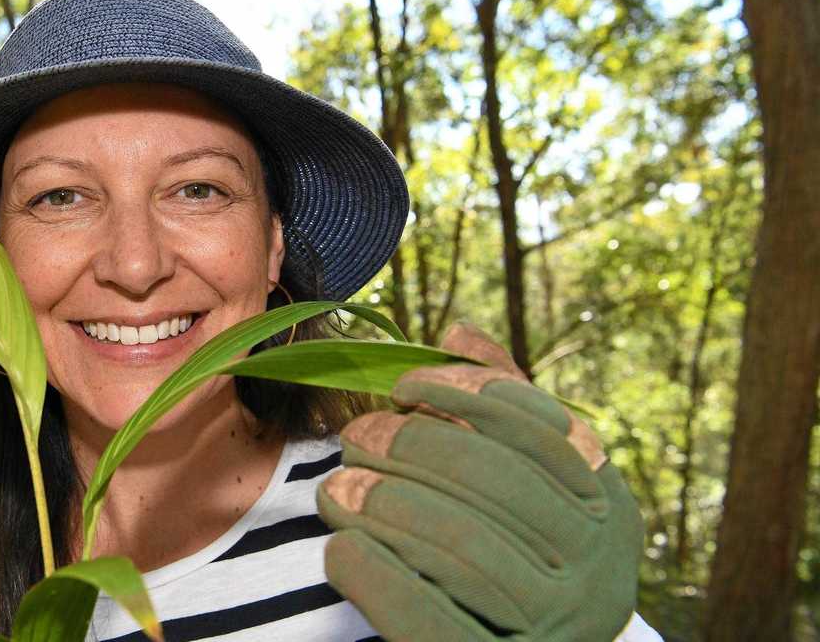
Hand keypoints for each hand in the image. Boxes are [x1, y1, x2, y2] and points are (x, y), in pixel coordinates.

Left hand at [318, 322, 643, 640]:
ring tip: (339, 488)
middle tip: (357, 436)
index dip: (468, 397)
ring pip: (462, 546)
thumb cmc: (529, 555)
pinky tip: (341, 550)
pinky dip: (376, 575)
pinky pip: (426, 616)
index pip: (542, 430)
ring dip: (386, 506)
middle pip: (496, 483)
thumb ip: (504, 411)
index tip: (405, 386)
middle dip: (415, 449)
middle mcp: (596, 564)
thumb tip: (457, 332)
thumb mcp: (538, 484)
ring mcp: (556, 621)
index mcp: (606, 505)